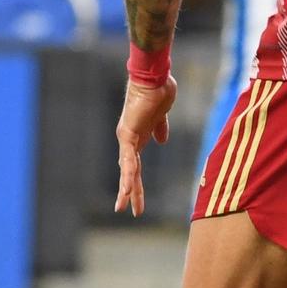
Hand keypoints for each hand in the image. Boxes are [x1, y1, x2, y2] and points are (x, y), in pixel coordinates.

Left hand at [114, 76, 175, 216]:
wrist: (154, 77)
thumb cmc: (159, 90)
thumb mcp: (162, 115)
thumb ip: (160, 128)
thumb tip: (161, 141)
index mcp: (138, 136)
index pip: (135, 165)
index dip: (135, 181)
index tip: (135, 196)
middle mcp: (129, 140)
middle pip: (130, 172)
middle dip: (131, 192)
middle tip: (129, 210)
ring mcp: (127, 138)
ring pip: (128, 170)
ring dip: (127, 190)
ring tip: (124, 207)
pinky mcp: (128, 134)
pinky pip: (129, 160)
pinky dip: (127, 175)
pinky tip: (127, 189)